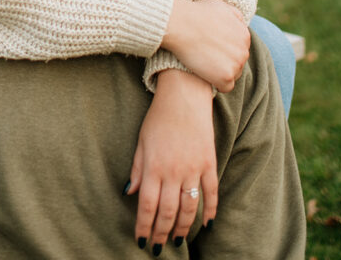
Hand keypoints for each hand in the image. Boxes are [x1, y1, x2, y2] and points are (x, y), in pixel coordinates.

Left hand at [126, 70, 216, 250]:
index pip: (147, 205)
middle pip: (168, 211)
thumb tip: (129, 193)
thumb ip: (137, 168)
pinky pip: (211, 192)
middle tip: (158, 246)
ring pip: (189, 208)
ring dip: (183, 227)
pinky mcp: (209, 162)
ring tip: (177, 240)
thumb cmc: (158, 117)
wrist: (184, 95)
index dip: (144, 227)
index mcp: (153, 166)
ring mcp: (193, 168)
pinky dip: (210, 211)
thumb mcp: (141, 140)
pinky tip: (206, 224)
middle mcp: (173, 171)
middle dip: (161, 233)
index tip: (141, 241)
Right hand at [162, 0, 249, 91]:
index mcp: (244, 35)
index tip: (211, 48)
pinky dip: (216, 84)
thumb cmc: (197, 13)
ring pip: (233, 75)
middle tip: (206, 57)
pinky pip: (226, 87)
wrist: (182, 24)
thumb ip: (235, 16)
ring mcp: (236, 64)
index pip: (239, 49)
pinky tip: (205, 75)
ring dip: (220, 72)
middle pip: (238, 63)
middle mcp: (244, 50)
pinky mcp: (226, 76)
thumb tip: (241, 23)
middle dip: (224, 61)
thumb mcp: (221, 6)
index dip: (225, 49)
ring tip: (204, 65)